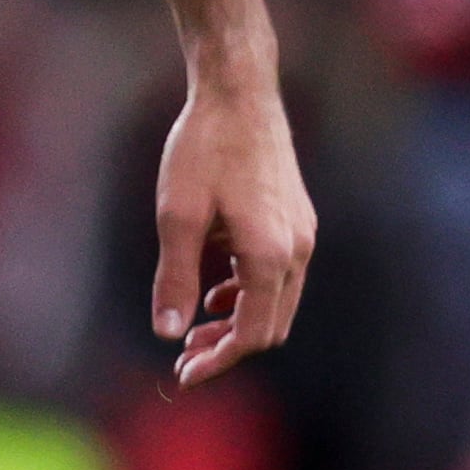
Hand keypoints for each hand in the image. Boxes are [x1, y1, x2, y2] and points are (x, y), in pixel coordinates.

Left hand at [152, 67, 315, 387]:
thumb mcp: (177, 215)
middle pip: (269, 326)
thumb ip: (175, 278)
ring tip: (195, 327)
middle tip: (184, 356)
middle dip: (228, 347)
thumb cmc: (203, 150)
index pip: (252, 334)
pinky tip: (216, 289)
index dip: (218, 361)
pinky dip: (248, 292)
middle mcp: (297, 251)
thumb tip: (167, 333)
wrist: (239, 95)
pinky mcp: (297, 221)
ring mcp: (302, 235)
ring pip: (276, 302)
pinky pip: (278, 275)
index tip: (183, 374)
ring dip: (238, 321)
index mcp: (270, 255)